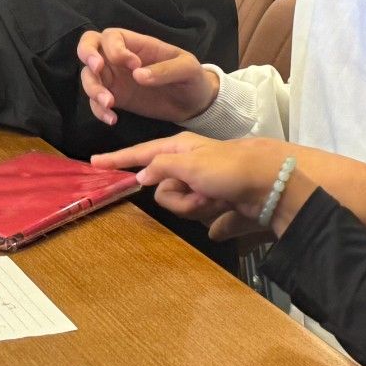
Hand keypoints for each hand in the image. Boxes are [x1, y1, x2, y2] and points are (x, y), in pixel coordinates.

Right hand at [77, 28, 217, 124]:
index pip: (111, 36)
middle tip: (97, 70)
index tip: (133, 65)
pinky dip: (98, 110)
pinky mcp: (116, 99)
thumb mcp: (187, 69)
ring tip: (110, 104)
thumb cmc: (192, 77)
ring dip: (93, 89)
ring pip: (88, 76)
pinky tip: (112, 119)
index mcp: (137, 44)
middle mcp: (120, 59)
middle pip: (89, 46)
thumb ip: (165, 70)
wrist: (194, 104)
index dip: (115, 48)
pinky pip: (96, 102)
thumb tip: (138, 75)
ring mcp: (115, 79)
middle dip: (87, 55)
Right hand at [94, 134, 295, 232]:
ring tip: (216, 201)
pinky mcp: (215, 202)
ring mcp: (201, 185)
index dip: (119, 159)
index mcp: (179, 148)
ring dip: (196, 207)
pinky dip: (211, 217)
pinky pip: (199, 216)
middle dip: (178, 197)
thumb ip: (160, 167)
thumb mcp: (190, 163)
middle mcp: (188, 165)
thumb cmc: (230, 167)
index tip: (95, 163)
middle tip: (200, 193)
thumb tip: (142, 175)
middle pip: (161, 189)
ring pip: (179, 205)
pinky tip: (225, 212)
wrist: (270, 184)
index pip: (141, 154)